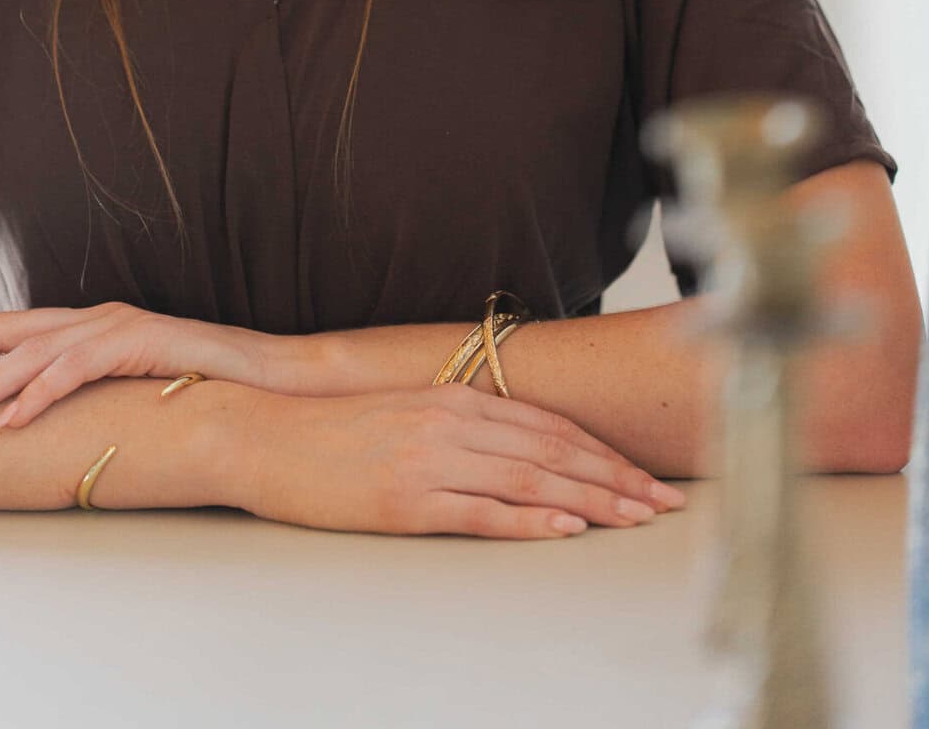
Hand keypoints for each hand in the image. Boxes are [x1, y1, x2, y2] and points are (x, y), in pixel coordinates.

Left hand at [0, 302, 279, 432]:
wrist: (264, 378)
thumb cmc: (192, 390)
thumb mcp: (122, 393)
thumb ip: (78, 397)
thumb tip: (25, 426)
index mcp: (80, 327)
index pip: (0, 332)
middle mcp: (90, 318)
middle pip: (0, 330)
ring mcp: (114, 326)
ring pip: (31, 354)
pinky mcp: (140, 342)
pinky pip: (79, 370)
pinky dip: (41, 395)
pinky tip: (12, 421)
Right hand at [234, 383, 686, 538]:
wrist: (263, 433)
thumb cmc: (333, 430)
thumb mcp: (407, 411)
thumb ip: (463, 423)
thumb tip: (522, 447)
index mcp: (454, 397)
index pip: (551, 425)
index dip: (606, 452)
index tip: (648, 476)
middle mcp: (451, 421)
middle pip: (554, 451)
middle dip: (617, 479)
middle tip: (665, 502)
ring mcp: (429, 460)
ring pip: (531, 479)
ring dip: (592, 501)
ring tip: (636, 518)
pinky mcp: (406, 499)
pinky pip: (481, 512)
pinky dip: (530, 521)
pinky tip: (565, 530)